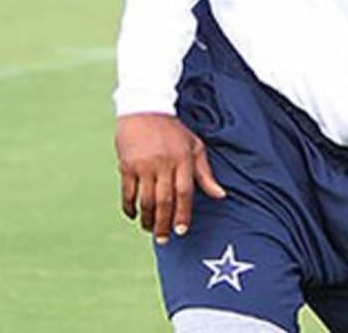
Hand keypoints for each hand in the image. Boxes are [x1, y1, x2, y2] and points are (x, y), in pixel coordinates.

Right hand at [115, 113, 226, 243]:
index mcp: (183, 160)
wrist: (145, 109)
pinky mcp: (126, 165)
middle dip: (164, 223)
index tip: (182, 230)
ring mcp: (143, 165)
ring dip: (147, 218)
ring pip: (145, 199)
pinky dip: (129, 206)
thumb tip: (221, 195)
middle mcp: (163, 164)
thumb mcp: (195, 147)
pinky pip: (127, 192)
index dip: (183, 214)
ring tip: (150, 229)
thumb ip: (206, 173)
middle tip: (164, 239)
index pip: (184, 193)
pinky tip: (133, 215)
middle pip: (164, 200)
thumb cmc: (173, 131)